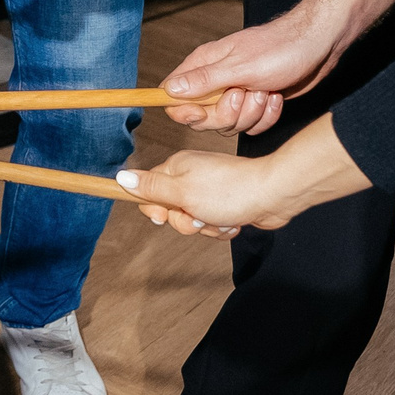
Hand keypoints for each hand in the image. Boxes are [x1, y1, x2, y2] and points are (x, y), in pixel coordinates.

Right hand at [114, 152, 265, 236]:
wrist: (273, 195)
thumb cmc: (229, 191)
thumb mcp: (182, 192)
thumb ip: (151, 188)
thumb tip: (121, 177)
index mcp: (176, 167)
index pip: (147, 189)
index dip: (153, 207)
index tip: (163, 216)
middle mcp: (190, 176)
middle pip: (169, 209)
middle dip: (184, 221)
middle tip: (198, 217)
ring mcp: (208, 191)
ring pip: (191, 220)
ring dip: (205, 227)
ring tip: (220, 218)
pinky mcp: (223, 204)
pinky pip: (210, 223)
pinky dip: (220, 227)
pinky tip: (233, 221)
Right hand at [160, 8, 345, 134]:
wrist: (320, 44)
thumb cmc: (281, 48)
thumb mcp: (240, 66)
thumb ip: (203, 80)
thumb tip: (170, 90)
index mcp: (205, 65)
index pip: (174, 96)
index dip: (184, 111)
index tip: (201, 113)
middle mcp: (217, 80)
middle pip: (203, 118)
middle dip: (227, 115)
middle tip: (244, 95)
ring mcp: (238, 93)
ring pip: (229, 125)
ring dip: (251, 114)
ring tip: (266, 91)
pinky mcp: (257, 103)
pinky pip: (252, 126)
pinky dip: (267, 117)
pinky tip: (276, 98)